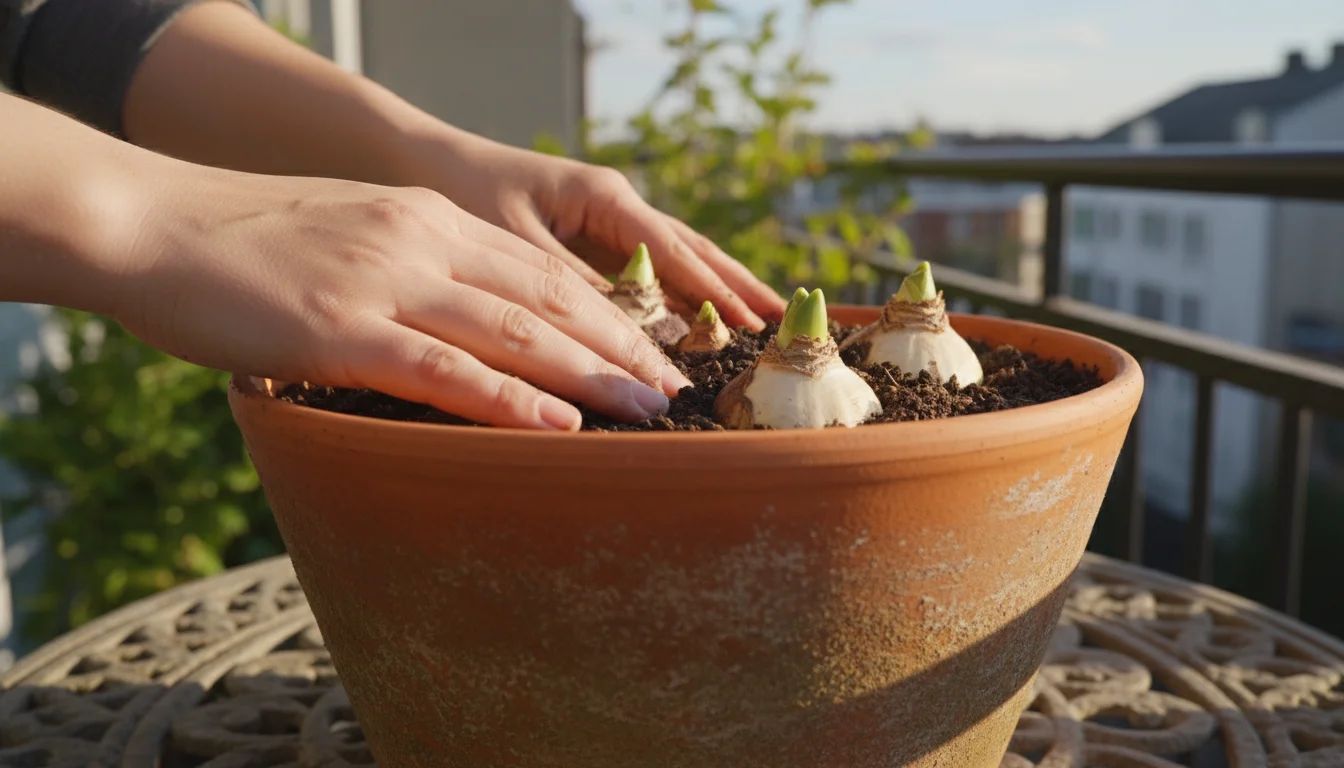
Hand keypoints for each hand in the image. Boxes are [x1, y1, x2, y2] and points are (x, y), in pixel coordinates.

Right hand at [110, 165, 691, 430]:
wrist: (150, 223)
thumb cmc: (244, 244)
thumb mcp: (349, 240)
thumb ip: (409, 275)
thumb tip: (455, 332)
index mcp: (427, 220)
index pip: (541, 270)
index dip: (608, 314)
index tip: (654, 351)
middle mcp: (420, 241)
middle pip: (548, 298)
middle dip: (623, 347)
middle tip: (677, 391)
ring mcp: (383, 281)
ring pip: (513, 331)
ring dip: (592, 375)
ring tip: (650, 412)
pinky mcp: (339, 327)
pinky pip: (441, 368)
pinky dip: (508, 399)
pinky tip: (557, 423)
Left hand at [413, 137, 787, 329]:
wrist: (426, 161)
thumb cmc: (465, 190)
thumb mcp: (514, 240)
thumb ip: (567, 283)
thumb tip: (626, 329)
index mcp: (604, 198)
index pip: (674, 250)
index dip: (713, 291)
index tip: (751, 325)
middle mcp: (615, 208)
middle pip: (692, 251)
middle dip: (736, 286)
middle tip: (782, 323)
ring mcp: (607, 224)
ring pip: (676, 261)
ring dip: (717, 291)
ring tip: (762, 321)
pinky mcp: (591, 242)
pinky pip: (646, 273)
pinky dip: (677, 297)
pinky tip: (699, 322)